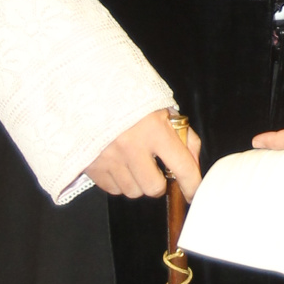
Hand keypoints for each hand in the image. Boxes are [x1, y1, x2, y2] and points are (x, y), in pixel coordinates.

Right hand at [85, 108, 202, 200]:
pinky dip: (119, 182)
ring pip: (132, 191)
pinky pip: (112, 189)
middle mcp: (131, 146)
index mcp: (153, 129)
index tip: (192, 192)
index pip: (182, 167)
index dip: (191, 185)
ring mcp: (109, 158)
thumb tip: (193, 165)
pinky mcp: (91, 165)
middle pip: (154, 187)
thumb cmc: (131, 100)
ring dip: (138, 183)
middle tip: (156, 170)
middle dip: (159, 183)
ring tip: (134, 163)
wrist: (90, 91)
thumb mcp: (163, 110)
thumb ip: (184, 137)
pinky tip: (119, 165)